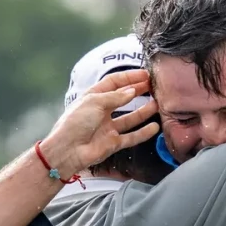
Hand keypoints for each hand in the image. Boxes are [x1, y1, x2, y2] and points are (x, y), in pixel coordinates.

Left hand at [39, 69, 160, 177]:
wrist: (67, 150)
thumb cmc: (75, 122)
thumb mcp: (94, 102)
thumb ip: (115, 97)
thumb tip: (132, 91)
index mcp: (93, 97)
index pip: (113, 83)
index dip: (129, 77)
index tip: (144, 75)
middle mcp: (101, 111)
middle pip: (123, 98)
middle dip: (137, 91)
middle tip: (153, 86)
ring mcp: (108, 127)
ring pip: (130, 118)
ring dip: (143, 111)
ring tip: (157, 104)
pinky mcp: (113, 143)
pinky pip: (131, 137)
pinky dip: (143, 132)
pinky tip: (154, 126)